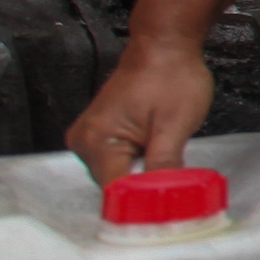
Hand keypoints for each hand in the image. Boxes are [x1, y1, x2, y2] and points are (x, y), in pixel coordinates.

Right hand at [68, 41, 214, 190]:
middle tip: (174, 193)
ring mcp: (88, 137)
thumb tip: (163, 199)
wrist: (165, 47)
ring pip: (115, 176)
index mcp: (97, 140)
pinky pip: (117, 161)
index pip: (114, 191)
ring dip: (141, 177)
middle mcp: (84, 141)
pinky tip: (156, 159)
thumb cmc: (170, 77)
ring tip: (167, 170)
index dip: (141, 205)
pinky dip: (137, 166)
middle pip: (113, 186)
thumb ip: (164, 167)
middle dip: (143, 192)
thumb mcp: (175, 126)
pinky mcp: (99, 134)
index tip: (165, 212)